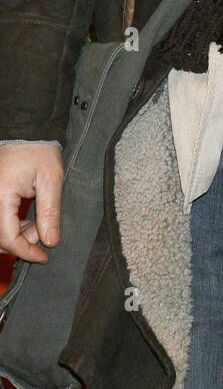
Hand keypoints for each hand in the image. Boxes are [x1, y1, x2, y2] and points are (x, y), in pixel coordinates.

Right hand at [0, 144, 63, 262]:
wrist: (25, 132)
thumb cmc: (38, 150)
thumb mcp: (51, 178)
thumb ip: (50, 211)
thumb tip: (50, 241)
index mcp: (0, 194)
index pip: (8, 237)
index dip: (26, 252)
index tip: (44, 257)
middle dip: (22, 243)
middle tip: (43, 234)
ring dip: (16, 236)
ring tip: (38, 225)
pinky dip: (11, 227)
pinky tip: (28, 221)